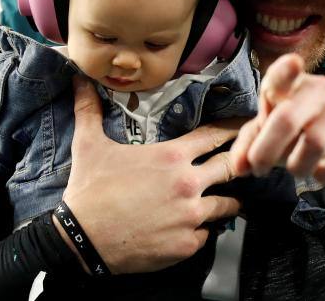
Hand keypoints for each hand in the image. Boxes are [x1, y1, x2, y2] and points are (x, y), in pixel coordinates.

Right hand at [58, 76, 243, 273]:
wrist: (80, 241)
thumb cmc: (88, 191)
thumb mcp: (88, 145)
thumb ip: (90, 110)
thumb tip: (79, 80)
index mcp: (172, 156)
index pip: (214, 135)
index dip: (231, 130)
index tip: (245, 126)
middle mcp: (188, 184)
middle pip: (230, 168)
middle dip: (237, 165)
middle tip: (244, 164)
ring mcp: (190, 216)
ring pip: (226, 206)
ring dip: (226, 202)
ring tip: (228, 201)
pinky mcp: (186, 245)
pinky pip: (207, 236)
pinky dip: (203, 231)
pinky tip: (196, 228)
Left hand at [230, 53, 324, 197]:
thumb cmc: (307, 129)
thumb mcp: (276, 131)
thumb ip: (251, 144)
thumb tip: (238, 167)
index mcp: (294, 84)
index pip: (285, 73)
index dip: (286, 70)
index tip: (294, 63)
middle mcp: (322, 90)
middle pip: (288, 118)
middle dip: (266, 150)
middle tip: (259, 169)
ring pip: (315, 143)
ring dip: (297, 166)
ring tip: (296, 170)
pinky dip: (324, 175)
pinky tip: (321, 173)